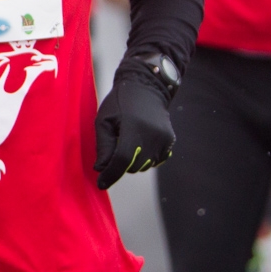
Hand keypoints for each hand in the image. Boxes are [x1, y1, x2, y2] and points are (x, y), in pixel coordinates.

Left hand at [93, 68, 175, 189]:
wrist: (146, 88)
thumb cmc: (120, 103)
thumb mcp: (104, 121)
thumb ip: (103, 146)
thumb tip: (101, 169)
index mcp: (133, 127)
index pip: (122, 159)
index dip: (110, 174)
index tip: (101, 184)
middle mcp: (152, 135)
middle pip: (132, 166)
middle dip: (120, 163)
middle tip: (115, 144)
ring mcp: (164, 139)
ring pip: (143, 166)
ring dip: (132, 161)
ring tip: (129, 138)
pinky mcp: (170, 141)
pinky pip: (154, 161)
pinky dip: (144, 158)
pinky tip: (139, 142)